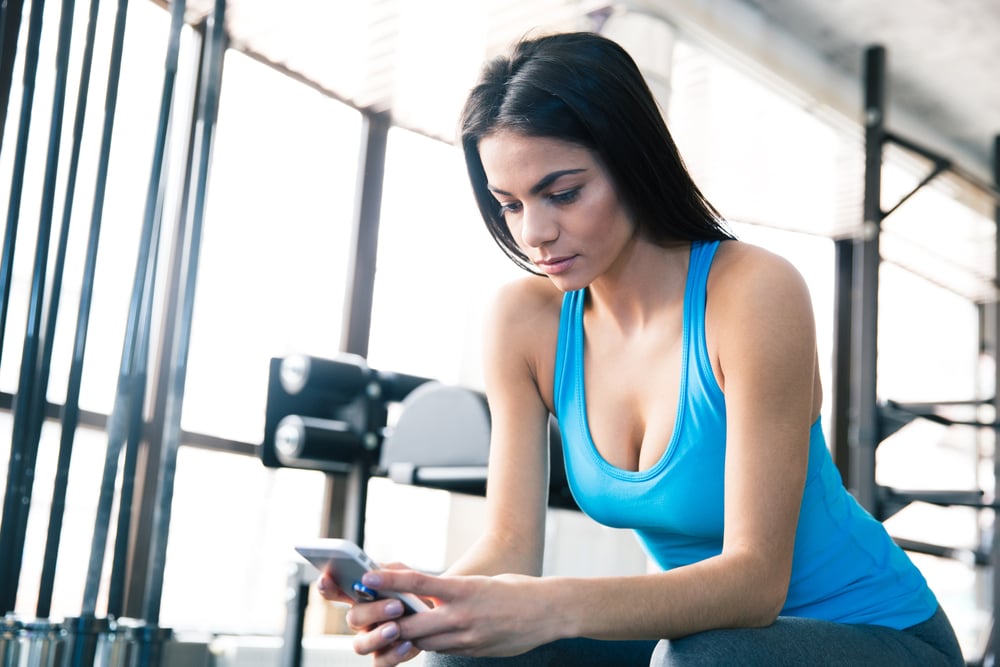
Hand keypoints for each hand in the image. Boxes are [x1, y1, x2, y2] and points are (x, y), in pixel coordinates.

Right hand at [317, 563, 423, 665]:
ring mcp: (370, 640)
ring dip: (378, 636)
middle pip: (353, 618)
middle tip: (396, 606)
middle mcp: (361, 619)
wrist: (436, 616)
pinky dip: (393, 655)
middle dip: (373, 611)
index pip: (334, 591)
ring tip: (397, 628)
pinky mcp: (384, 657)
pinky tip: (407, 644)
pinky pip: (380, 662)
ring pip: (360, 645)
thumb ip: (388, 571)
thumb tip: (372, 573)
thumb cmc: (415, 592)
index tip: (326, 579)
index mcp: (360, 596)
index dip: (326, 586)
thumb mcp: (404, 575)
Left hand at [357, 569, 559, 662]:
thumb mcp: (480, 581)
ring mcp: (468, 637)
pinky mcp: (474, 650)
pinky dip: (428, 642)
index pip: (418, 584)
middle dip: (387, 621)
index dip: (389, 581)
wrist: (548, 612)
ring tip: (390, 627)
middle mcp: (462, 615)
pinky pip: (441, 648)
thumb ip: (451, 590)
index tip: (368, 577)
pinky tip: (424, 636)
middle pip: (411, 623)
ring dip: (406, 634)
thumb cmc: (515, 589)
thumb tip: (424, 593)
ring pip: (422, 641)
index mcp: (464, 589)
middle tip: (369, 616)